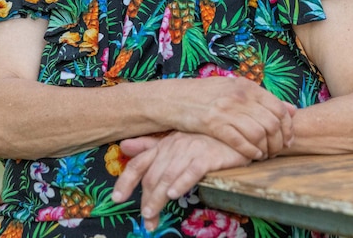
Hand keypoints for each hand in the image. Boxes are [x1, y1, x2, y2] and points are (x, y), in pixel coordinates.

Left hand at [111, 132, 253, 232]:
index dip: (125, 181)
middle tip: (146, 220)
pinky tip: (174, 194)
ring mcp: (190, 150)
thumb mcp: (175, 141)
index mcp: (163, 144)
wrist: (235, 133)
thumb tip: (124, 147)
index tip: (117, 198)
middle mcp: (173, 146)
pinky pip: (192, 170)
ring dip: (158, 197)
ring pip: (168, 176)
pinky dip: (181, 182)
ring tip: (152, 215)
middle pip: (152, 176)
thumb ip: (149, 146)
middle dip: (146, 200)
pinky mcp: (208, 156)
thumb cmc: (204, 139)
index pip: (139, 163)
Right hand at [170, 76, 295, 160]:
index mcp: (247, 86)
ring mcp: (226, 109)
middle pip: (272, 123)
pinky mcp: (213, 124)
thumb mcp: (235, 89)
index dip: (288, 128)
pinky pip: (240, 142)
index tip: (288, 140)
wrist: (174, 98)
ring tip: (264, 155)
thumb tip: (292, 109)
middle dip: (278, 142)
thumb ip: (263, 99)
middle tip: (276, 151)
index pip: (280, 108)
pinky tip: (252, 156)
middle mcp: (239, 96)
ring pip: (259, 134)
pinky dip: (251, 152)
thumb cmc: (206, 95)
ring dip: (265, 149)